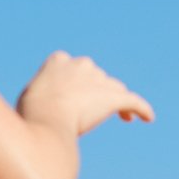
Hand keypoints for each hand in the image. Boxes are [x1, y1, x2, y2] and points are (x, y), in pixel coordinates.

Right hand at [15, 52, 151, 140]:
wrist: (47, 118)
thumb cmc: (31, 113)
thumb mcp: (30, 99)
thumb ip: (42, 96)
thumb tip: (41, 105)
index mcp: (59, 60)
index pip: (75, 69)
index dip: (79, 82)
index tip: (77, 96)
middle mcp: (81, 64)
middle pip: (97, 78)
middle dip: (98, 91)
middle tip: (97, 110)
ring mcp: (98, 79)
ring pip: (115, 89)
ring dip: (118, 100)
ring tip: (124, 117)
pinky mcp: (114, 96)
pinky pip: (134, 101)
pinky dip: (142, 108)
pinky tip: (148, 118)